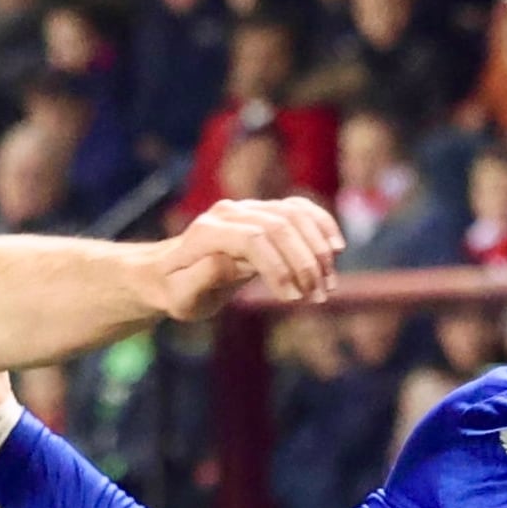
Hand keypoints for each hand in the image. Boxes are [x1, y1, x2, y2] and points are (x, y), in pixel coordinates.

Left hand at [139, 196, 343, 321]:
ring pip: (294, 215)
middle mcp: (229, 212)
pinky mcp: (264, 212)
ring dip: (318, 249)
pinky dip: (321, 225)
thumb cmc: (175, 291)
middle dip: (304, 262)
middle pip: (279, 226)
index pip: (253, 239)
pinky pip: (299, 209)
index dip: (278, 267)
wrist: (170, 272)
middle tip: (318, 297)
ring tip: (327, 285)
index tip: (292, 298)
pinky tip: (336, 250)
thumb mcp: (180, 296)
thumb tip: (228, 261)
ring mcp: (249, 208)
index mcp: (207, 232)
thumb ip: (201, 278)